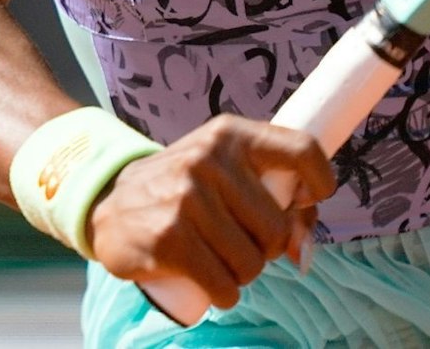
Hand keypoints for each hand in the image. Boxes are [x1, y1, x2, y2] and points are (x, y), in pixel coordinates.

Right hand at [85, 114, 334, 310]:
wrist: (110, 205)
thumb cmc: (182, 191)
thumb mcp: (223, 172)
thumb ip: (272, 197)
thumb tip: (303, 248)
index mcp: (230, 135)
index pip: (301, 150)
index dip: (319, 182)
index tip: (309, 200)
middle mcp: (209, 159)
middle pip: (277, 226)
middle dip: (266, 248)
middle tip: (240, 242)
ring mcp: (186, 197)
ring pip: (252, 262)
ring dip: (242, 275)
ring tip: (218, 259)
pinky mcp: (169, 237)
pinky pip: (224, 285)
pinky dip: (224, 294)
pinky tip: (209, 282)